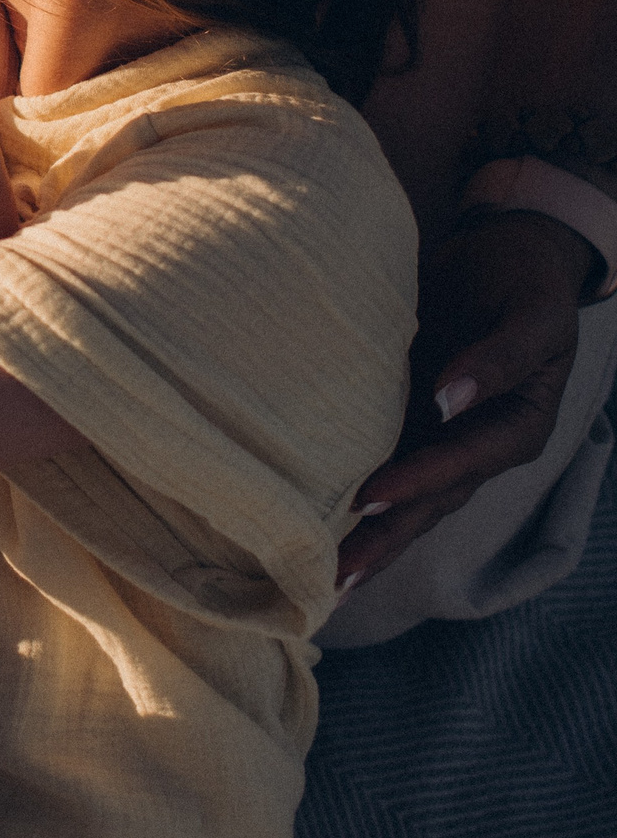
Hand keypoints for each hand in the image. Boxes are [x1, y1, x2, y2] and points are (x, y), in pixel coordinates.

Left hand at [338, 210, 590, 585]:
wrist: (505, 255)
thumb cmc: (524, 283)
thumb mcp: (531, 314)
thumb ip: (496, 357)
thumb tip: (446, 399)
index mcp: (514, 427)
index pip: (461, 463)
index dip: (418, 483)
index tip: (368, 500)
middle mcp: (474, 446)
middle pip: (427, 504)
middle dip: (381, 542)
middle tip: (331, 581)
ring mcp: (438, 441)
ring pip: (401, 501)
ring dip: (361, 539)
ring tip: (313, 579)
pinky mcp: (405, 423)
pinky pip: (377, 468)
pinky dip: (346, 499)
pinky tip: (306, 524)